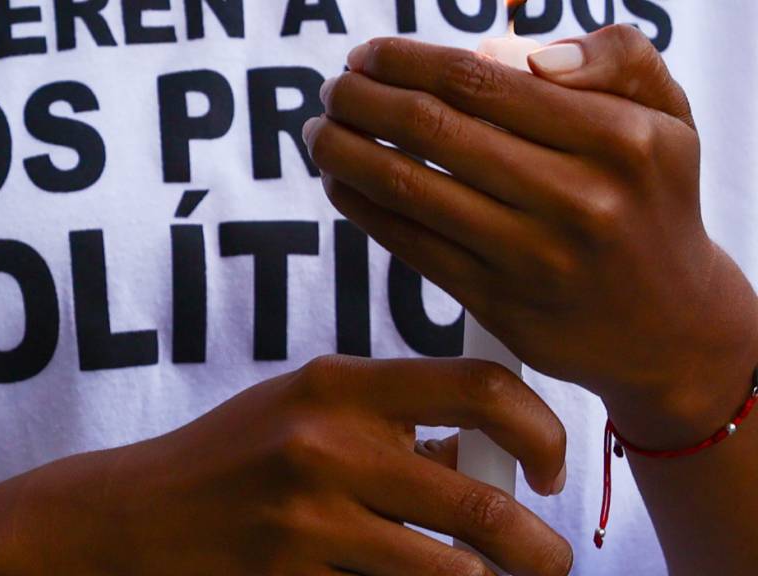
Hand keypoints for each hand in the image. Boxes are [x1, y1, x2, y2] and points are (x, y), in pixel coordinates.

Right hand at [0, 356, 570, 575]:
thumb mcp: (306, 411)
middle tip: (550, 560)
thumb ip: (388, 423)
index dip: (539, 430)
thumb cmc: (233, 457)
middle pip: (480, 506)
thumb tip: (481, 459)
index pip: (478, 388)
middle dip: (538, 548)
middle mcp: (326, 446)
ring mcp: (307, 522)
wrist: (135, 515)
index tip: (546, 470)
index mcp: (338, 384)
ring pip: (450, 575)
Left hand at [305, 25, 757, 445]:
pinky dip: (362, 208)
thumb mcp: (667, 119)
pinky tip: (338, 183)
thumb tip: (524, 54)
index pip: (481, 81)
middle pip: (434, 130)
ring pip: (410, 189)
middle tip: (332, 89)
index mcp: (618, 140)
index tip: (367, 55)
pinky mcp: (498, 304)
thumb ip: (615, 59)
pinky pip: (410, 245)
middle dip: (363, 100)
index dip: (406, 62)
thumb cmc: (652, 202)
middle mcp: (577, 200)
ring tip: (319, 131)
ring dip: (346, 152)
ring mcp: (533, 258)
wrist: (670, 326)